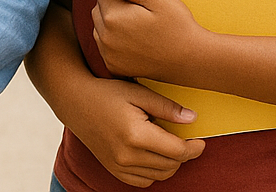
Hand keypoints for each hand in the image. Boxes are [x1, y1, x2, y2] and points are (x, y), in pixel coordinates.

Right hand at [68, 78, 204, 187]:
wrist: (75, 102)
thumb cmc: (106, 94)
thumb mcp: (138, 93)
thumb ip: (167, 108)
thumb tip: (193, 119)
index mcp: (135, 135)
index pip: (177, 151)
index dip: (194, 148)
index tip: (200, 140)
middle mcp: (127, 155)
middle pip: (171, 165)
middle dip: (184, 154)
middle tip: (184, 138)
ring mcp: (119, 166)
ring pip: (160, 175)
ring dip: (171, 163)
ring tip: (167, 144)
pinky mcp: (114, 170)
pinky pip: (144, 181)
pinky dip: (155, 171)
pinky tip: (153, 154)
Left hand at [91, 0, 203, 83]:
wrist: (192, 61)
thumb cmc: (177, 27)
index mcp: (112, 17)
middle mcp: (105, 37)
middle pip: (99, 7)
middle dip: (115, 3)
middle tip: (142, 10)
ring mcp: (108, 54)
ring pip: (100, 26)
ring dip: (112, 21)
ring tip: (139, 25)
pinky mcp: (113, 65)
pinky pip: (105, 44)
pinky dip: (114, 38)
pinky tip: (134, 39)